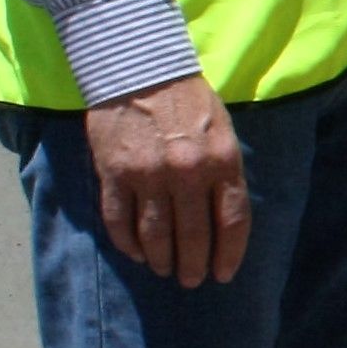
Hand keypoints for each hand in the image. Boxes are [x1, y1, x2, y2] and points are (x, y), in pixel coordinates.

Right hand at [88, 75, 248, 287]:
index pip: (232, 222)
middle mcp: (187, 172)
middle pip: (193, 235)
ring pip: (155, 234)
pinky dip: (128, 243)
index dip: (229, 254)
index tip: (223, 274)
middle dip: (193, 265)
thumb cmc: (187, 99)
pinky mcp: (114, 173)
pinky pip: (120, 220)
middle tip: (191, 280)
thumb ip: (225, 171)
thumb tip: (224, 217)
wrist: (139, 67)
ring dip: (161, 259)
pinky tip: (136, 254)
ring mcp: (148, 174)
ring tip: (164, 270)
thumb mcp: (222, 130)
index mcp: (222, 161)